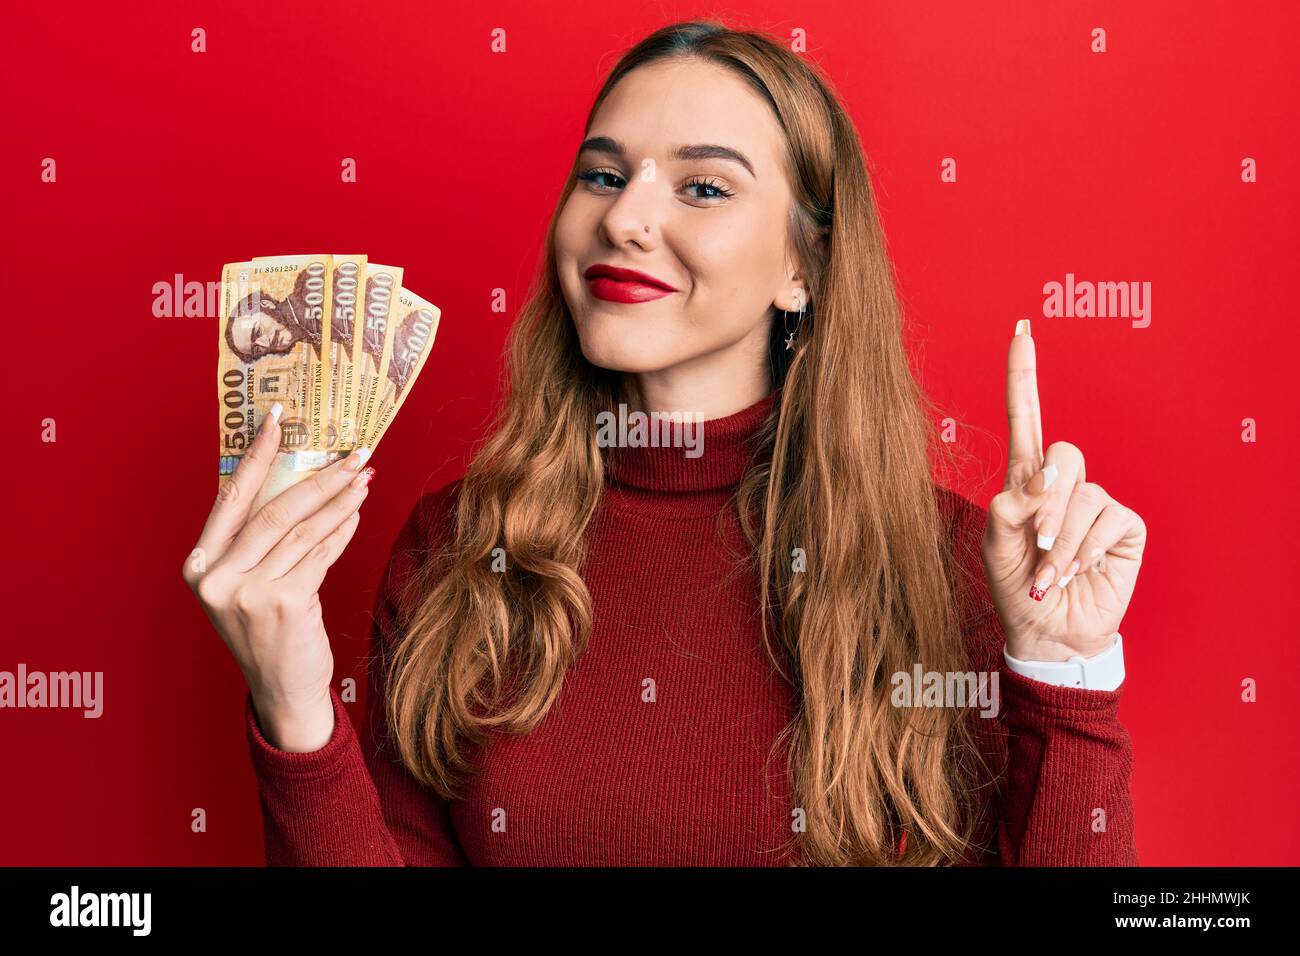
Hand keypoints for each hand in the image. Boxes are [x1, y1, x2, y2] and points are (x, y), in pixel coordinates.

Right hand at [182, 406, 373, 749]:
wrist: (281, 690)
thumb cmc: (268, 631)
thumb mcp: (248, 583)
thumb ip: (261, 541)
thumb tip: (304, 477)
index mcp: (198, 565)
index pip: (231, 496)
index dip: (257, 455)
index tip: (280, 419)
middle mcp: (215, 577)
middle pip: (275, 509)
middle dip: (320, 477)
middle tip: (353, 453)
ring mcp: (246, 592)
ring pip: (303, 531)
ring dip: (339, 500)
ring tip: (363, 477)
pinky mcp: (282, 604)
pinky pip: (319, 555)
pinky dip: (341, 531)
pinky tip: (356, 513)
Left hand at [981, 320, 1146, 662]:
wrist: (1049, 632)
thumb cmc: (1018, 588)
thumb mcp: (997, 547)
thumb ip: (1008, 508)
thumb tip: (1041, 480)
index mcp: (1027, 480)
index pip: (1027, 417)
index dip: (1024, 374)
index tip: (1022, 329)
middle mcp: (1065, 484)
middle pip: (1064, 454)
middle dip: (1048, 503)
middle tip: (1039, 544)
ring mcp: (1097, 503)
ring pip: (1084, 495)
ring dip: (1062, 542)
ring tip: (1052, 574)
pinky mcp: (1124, 527)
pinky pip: (1108, 520)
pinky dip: (1086, 551)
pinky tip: (1079, 571)